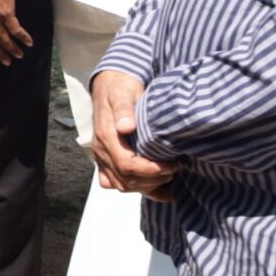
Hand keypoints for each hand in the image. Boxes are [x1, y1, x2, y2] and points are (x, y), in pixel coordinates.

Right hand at [90, 68, 180, 198]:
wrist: (109, 85)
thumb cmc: (120, 88)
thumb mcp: (124, 93)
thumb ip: (124, 110)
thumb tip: (126, 127)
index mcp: (106, 137)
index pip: (126, 164)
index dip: (149, 170)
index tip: (171, 165)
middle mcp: (101, 151)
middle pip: (124, 180)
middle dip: (152, 180)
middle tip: (174, 168)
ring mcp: (102, 158)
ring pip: (121, 185)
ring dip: (146, 186)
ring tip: (168, 177)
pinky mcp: (107, 161)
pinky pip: (117, 183)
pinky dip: (138, 189)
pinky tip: (159, 190)